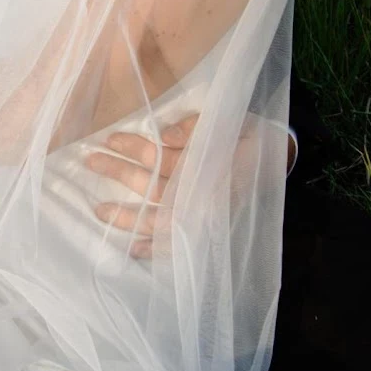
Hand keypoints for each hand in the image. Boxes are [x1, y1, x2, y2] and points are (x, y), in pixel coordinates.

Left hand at [89, 115, 295, 258]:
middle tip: (91, 162)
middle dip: (120, 174)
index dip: (135, 148)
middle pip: (154, 187)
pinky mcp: (209, 227)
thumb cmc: (246, 134)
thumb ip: (196, 128)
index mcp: (207, 163)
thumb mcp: (227, 121)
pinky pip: (178, 243)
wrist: (279, 156)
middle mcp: (204, 193)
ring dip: (127, 216)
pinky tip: (132, 250)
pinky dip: (155, 249)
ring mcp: (205, 214)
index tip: (111, 138)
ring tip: (98, 211)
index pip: (163, 157)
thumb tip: (165, 131)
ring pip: (159, 218)